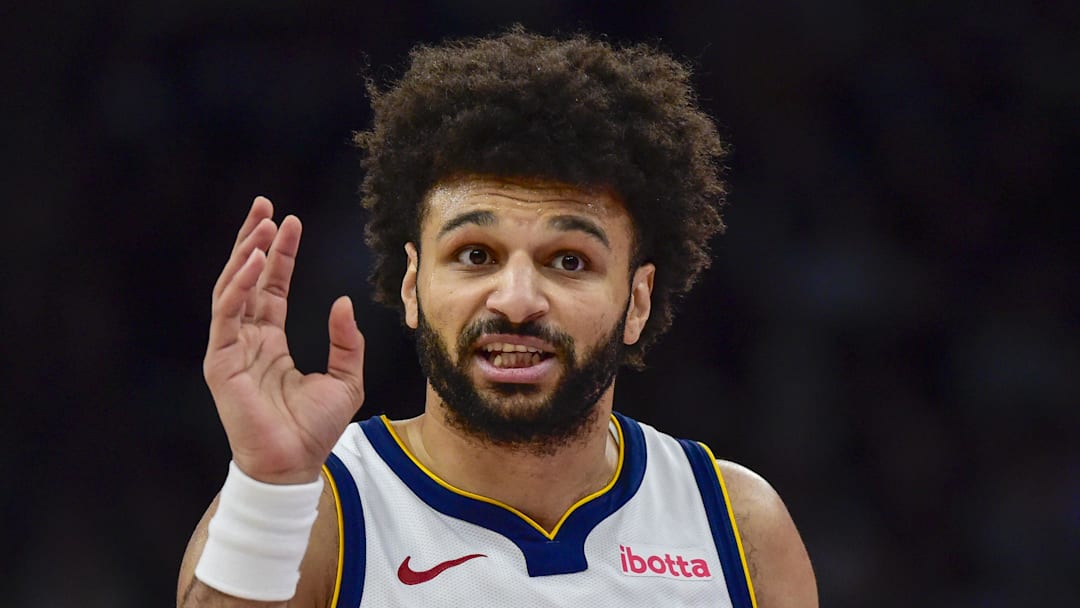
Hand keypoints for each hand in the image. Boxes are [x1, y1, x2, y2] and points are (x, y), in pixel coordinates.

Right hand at [203, 196, 364, 483]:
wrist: (296, 464)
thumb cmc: (316, 429)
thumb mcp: (346, 378)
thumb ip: (346, 341)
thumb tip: (344, 302)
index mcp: (271, 343)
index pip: (272, 288)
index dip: (280, 255)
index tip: (291, 221)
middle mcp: (247, 340)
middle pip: (247, 280)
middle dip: (254, 241)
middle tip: (265, 205)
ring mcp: (230, 350)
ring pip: (232, 290)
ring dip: (244, 254)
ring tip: (261, 224)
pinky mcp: (220, 362)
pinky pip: (226, 315)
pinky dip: (238, 286)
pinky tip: (252, 260)